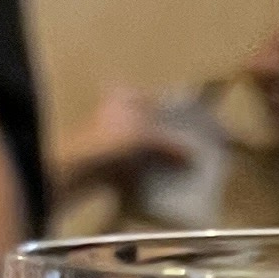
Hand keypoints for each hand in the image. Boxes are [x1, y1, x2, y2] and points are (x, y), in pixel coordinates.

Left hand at [48, 85, 205, 198]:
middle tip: (190, 153)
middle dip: (170, 140)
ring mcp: (113, 136)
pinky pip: (135, 165)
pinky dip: (147, 173)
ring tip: (180, 170)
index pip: (159, 102)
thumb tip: (193, 155)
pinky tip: (161, 182)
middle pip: (153, 126)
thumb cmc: (113, 140)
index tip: (194, 131)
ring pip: (144, 147)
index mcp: (127, 95)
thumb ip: (172, 145)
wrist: (83, 168)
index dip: (177, 116)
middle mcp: (119, 111)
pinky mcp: (110, 159)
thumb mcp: (149, 138)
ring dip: (159, 158)